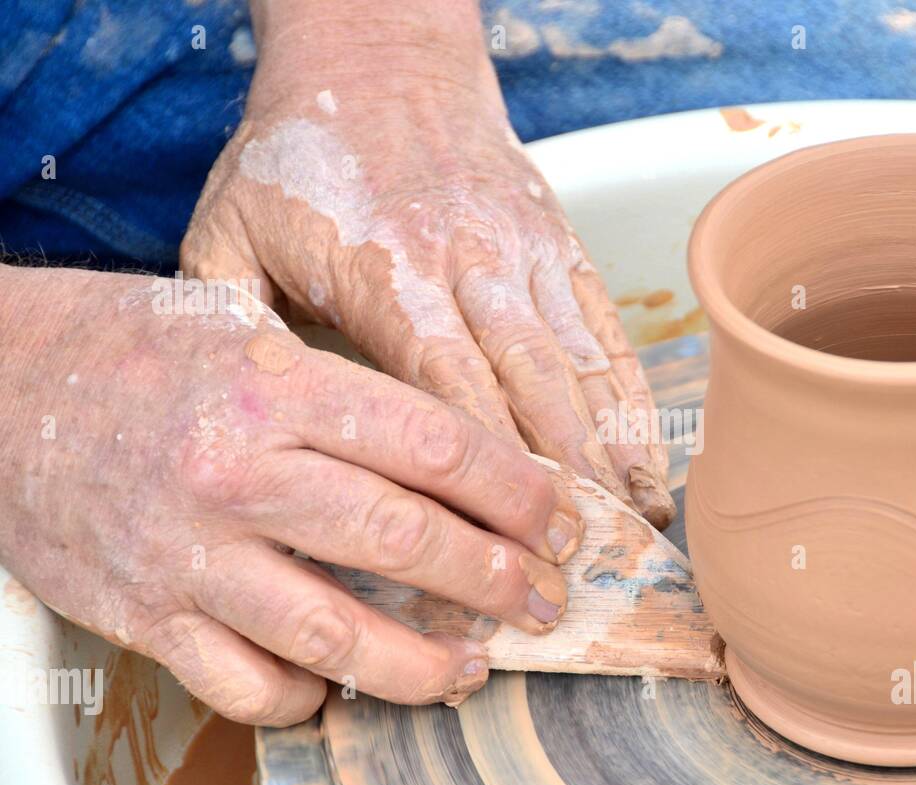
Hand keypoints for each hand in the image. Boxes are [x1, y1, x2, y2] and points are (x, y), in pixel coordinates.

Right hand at [0, 265, 582, 723]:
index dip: (516, 492)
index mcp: (278, 387)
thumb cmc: (136, 353)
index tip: (556, 520)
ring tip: (471, 669)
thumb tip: (469, 456)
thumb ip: (352, 393)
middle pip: (405, 542)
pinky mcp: (145, 616)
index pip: (435, 446)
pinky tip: (343, 686)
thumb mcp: (253, 330)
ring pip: (336, 634)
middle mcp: (239, 473)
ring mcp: (190, 554)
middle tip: (542, 600)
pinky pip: (248, 685)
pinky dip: (309, 698)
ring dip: (423, 664)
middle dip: (497, 582)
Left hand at [180, 0, 674, 527]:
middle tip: (578, 561)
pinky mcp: (557, 242)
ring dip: (610, 448)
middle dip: (559, 482)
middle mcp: (466, 264)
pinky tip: (646, 452)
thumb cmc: (300, 150)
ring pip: (577, 363)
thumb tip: (233, 426)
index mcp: (385, 272)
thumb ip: (229, 325)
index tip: (505, 543)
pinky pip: (603, 328)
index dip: (481, 473)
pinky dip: (631, 395)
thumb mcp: (229, 227)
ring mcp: (522, 252)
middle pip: (527, 388)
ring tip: (634, 524)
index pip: (444, 391)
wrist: (380, 52)